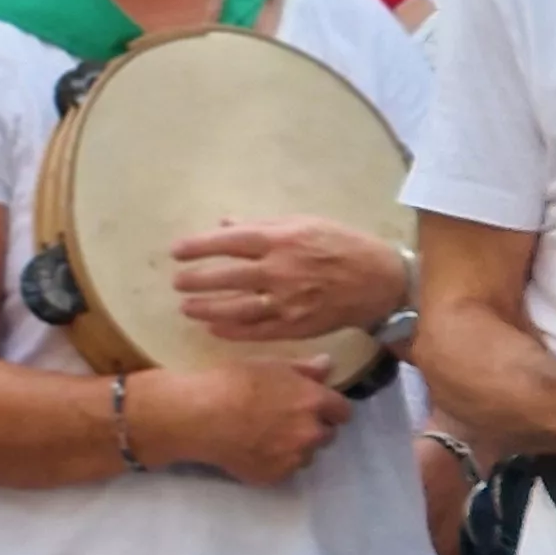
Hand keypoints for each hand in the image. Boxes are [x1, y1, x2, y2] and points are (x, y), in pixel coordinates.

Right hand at [141, 358, 352, 485]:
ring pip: (306, 455)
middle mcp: (311, 433)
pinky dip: (275, 462)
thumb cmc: (231, 382)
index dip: (330, 408)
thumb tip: (329, 365)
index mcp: (314, 402)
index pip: (343, 411)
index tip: (314, 405)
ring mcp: (293, 458)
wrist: (197, 416)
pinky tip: (253, 449)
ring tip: (267, 437)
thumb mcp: (269, 365)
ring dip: (295, 447)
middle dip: (313, 428)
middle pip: (327, 435)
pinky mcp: (274, 476)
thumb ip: (304, 369)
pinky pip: (284, 470)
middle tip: (286, 420)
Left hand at [172, 217, 408, 341]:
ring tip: (186, 307)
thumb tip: (224, 224)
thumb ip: (263, 225)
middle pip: (227, 276)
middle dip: (197, 280)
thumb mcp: (305, 223)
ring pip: (237, 308)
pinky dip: (231, 330)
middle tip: (177, 282)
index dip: (199, 247)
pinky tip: (213, 327)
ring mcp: (288, 301)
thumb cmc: (341, 245)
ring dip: (207, 308)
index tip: (176, 251)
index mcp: (282, 240)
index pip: (230, 242)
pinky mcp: (296, 325)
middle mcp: (281, 270)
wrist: (379, 281)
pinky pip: (256, 331)